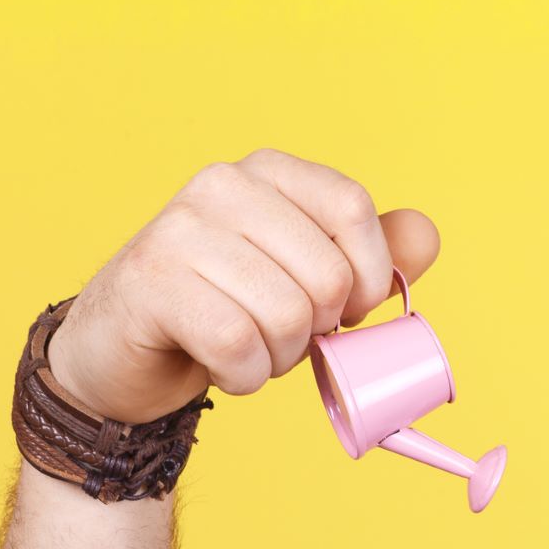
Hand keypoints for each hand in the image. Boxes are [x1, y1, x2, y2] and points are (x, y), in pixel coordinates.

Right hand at [45, 148, 440, 421]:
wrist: (122, 352)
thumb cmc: (226, 311)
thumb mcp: (306, 279)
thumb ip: (370, 257)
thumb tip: (426, 236)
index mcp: (267, 172)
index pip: (353, 207)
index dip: (370, 275)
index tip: (351, 311)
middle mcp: (221, 185)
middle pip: (327, 274)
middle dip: (317, 330)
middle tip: (279, 336)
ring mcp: (179, 230)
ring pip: (286, 316)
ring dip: (279, 359)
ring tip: (247, 350)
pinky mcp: (151, 284)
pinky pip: (239, 346)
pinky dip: (244, 377)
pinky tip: (222, 366)